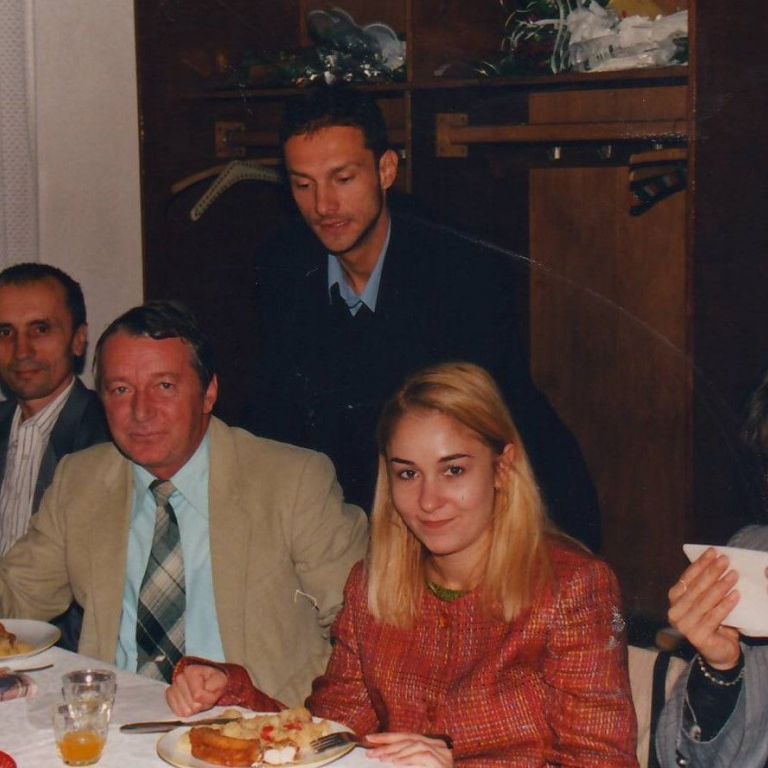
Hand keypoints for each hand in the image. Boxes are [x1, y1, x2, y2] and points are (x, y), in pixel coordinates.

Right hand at [165, 664, 227, 716]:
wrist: (208, 683)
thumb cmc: (214, 682)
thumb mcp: (220, 681)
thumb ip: (213, 686)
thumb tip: (197, 695)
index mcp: (191, 671)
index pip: (197, 695)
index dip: (207, 697)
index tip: (211, 692)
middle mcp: (179, 678)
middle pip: (192, 704)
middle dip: (202, 704)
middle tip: (205, 696)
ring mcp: (173, 688)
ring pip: (185, 710)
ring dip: (194, 709)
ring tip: (198, 699)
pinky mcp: (170, 699)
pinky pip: (178, 712)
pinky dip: (186, 711)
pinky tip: (190, 703)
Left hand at [364, 733, 452, 766]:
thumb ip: (405, 760)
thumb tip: (383, 755)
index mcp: (433, 746)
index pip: (408, 737)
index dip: (388, 737)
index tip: (370, 738)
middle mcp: (439, 747)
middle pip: (410, 738)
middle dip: (388, 741)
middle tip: (370, 747)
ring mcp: (443, 754)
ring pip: (415, 745)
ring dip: (395, 751)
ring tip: (380, 757)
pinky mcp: (442, 763)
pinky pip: (422, 755)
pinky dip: (407, 758)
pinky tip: (395, 763)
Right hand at [668, 547, 740, 669]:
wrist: (719, 653)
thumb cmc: (714, 622)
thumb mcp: (706, 601)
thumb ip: (705, 586)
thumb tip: (716, 561)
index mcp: (674, 599)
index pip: (687, 577)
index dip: (700, 564)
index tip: (713, 551)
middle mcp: (674, 611)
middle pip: (696, 588)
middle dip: (712, 572)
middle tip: (725, 560)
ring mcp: (684, 625)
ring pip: (705, 601)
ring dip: (721, 586)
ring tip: (734, 575)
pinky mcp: (696, 637)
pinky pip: (714, 617)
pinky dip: (726, 605)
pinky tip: (736, 595)